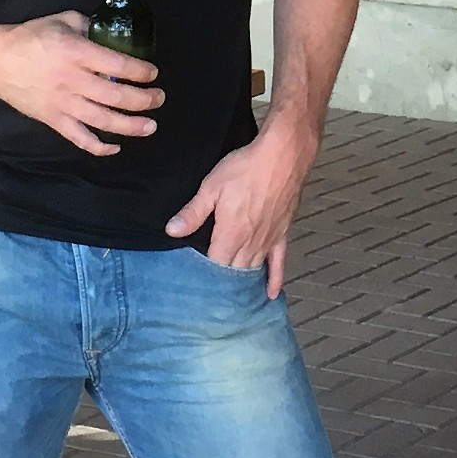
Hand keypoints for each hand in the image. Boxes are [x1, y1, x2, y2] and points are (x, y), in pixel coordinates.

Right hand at [0, 11, 162, 156]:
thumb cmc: (32, 38)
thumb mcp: (63, 20)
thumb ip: (89, 26)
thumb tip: (114, 33)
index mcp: (75, 53)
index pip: (117, 65)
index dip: (140, 71)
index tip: (152, 73)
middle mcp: (71, 80)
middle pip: (115, 96)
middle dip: (143, 100)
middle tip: (158, 99)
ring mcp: (62, 103)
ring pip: (102, 120)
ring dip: (130, 126)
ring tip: (150, 126)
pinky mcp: (52, 120)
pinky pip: (78, 137)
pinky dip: (98, 147)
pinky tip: (115, 148)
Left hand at [165, 119, 318, 297]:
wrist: (284, 154)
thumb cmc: (247, 167)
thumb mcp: (212, 185)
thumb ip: (193, 212)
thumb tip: (172, 231)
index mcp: (231, 234)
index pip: (214, 267)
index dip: (203, 279)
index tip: (192, 290)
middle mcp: (250, 243)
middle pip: (233, 274)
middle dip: (221, 288)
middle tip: (209, 302)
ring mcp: (268, 240)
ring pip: (253, 271)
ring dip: (243, 287)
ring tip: (232, 303)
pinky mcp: (282, 233)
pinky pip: (279, 263)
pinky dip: (274, 280)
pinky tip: (270, 294)